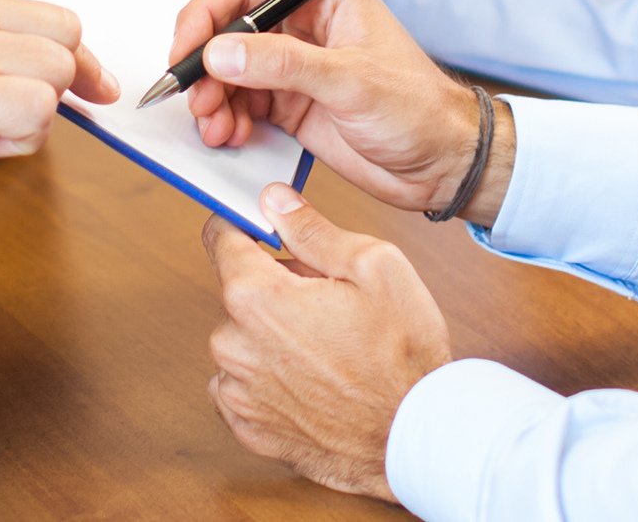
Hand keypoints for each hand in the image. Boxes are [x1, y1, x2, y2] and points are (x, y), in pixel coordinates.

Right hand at [172, 0, 494, 219]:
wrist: (444, 163)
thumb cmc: (419, 109)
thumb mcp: (350, 81)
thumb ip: (282, 64)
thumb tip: (220, 51)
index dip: (203, 18)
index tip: (184, 53)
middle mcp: (303, 22)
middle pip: (226, 32)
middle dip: (203, 68)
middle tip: (195, 102)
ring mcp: (293, 64)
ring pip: (227, 72)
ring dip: (212, 100)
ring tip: (214, 130)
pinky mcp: (289, 102)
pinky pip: (239, 104)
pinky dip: (226, 120)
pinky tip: (230, 137)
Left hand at [202, 186, 451, 500]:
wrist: (416, 436)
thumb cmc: (403, 355)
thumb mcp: (375, 267)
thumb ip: (312, 230)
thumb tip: (274, 201)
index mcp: (256, 297)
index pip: (221, 238)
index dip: (246, 227)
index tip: (265, 230)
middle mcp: (233, 344)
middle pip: (239, 293)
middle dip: (276, 289)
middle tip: (328, 303)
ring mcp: (237, 391)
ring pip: (243, 341)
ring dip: (273, 338)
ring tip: (328, 350)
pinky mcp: (248, 428)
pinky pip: (245, 386)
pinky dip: (271, 380)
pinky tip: (314, 383)